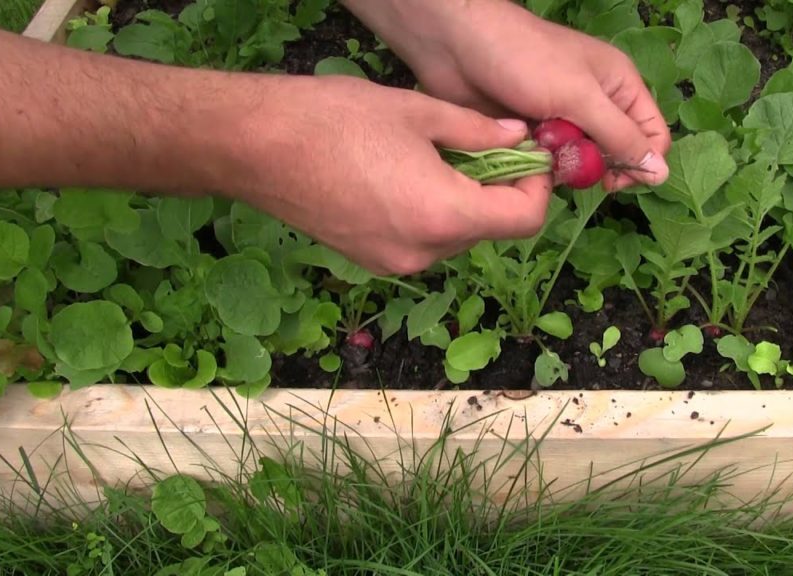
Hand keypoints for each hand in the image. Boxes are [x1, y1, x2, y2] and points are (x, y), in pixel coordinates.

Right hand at [230, 75, 551, 275]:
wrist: (256, 147)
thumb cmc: (335, 120)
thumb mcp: (417, 112)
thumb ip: (477, 130)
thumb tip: (517, 135)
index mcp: (444, 215)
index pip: (524, 220)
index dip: (537, 188)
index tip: (527, 157)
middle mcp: (424, 252)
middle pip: (489, 231)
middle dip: (498, 192)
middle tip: (486, 148)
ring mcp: (394, 263)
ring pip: (455, 238)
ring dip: (463, 204)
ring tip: (439, 159)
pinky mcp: (370, 261)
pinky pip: (422, 242)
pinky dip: (431, 216)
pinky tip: (407, 178)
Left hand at [343, 0, 672, 191]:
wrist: (457, 47)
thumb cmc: (525, 60)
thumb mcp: (580, 97)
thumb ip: (620, 135)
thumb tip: (661, 173)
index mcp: (618, 87)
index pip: (652, 136)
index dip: (641, 163)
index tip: (613, 180)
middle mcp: (595, 105)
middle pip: (615, 155)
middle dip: (597, 168)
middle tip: (570, 170)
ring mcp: (562, 121)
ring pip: (579, 164)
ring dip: (564, 170)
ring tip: (540, 157)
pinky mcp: (531, 134)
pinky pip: (548, 165)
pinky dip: (539, 169)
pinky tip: (522, 162)